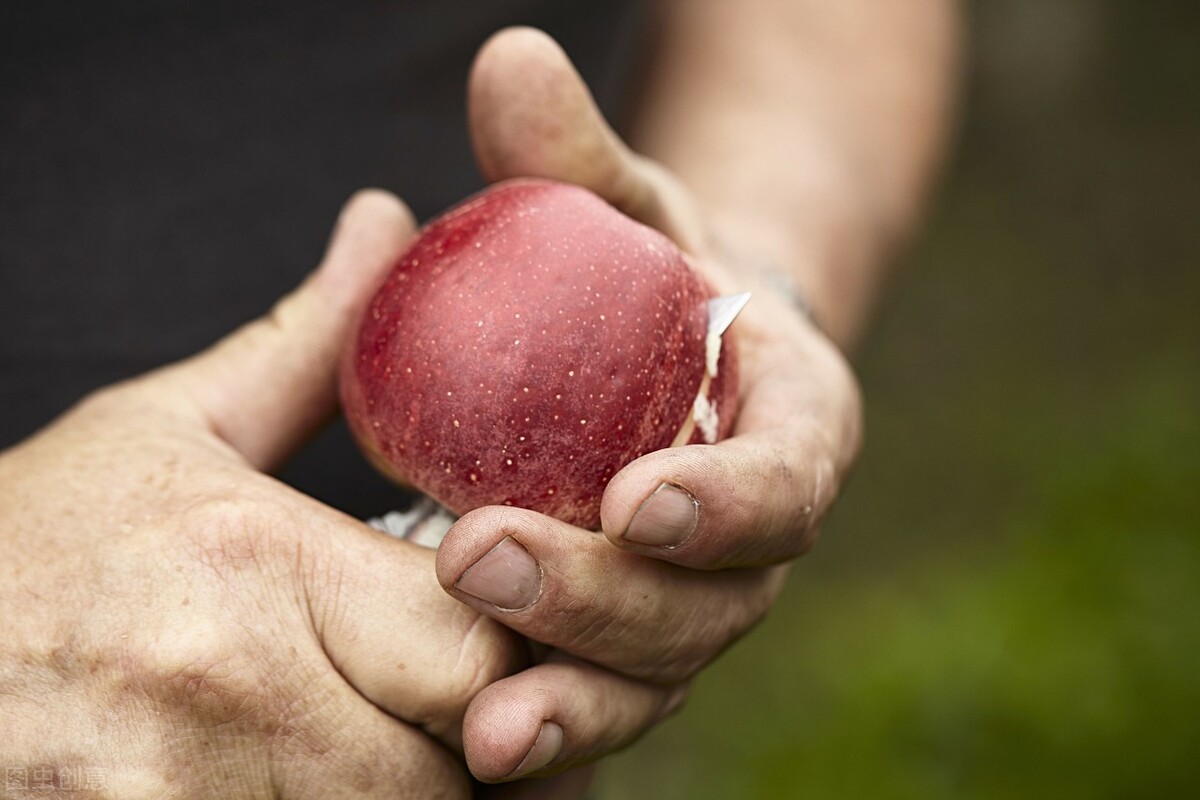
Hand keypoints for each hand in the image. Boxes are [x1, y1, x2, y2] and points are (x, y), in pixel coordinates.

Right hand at [0, 193, 530, 797]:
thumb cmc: (28, 551)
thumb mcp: (168, 430)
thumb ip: (305, 343)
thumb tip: (387, 221)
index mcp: (254, 562)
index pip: (476, 640)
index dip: (533, 645)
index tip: (532, 629)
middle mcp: (229, 693)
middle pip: (460, 760)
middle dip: (502, 739)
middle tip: (506, 704)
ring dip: (441, 798)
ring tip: (429, 742)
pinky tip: (357, 784)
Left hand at [434, 29, 863, 782]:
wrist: (668, 364)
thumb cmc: (654, 279)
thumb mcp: (625, 212)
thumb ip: (573, 157)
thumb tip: (503, 58)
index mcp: (790, 431)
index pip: (788, 480)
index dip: (731, 503)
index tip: (640, 497)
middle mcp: (754, 541)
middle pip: (712, 603)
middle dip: (610, 599)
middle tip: (485, 562)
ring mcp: (694, 605)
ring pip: (658, 676)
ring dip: (575, 701)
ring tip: (481, 728)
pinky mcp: (632, 648)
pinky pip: (601, 698)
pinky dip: (547, 731)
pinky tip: (470, 758)